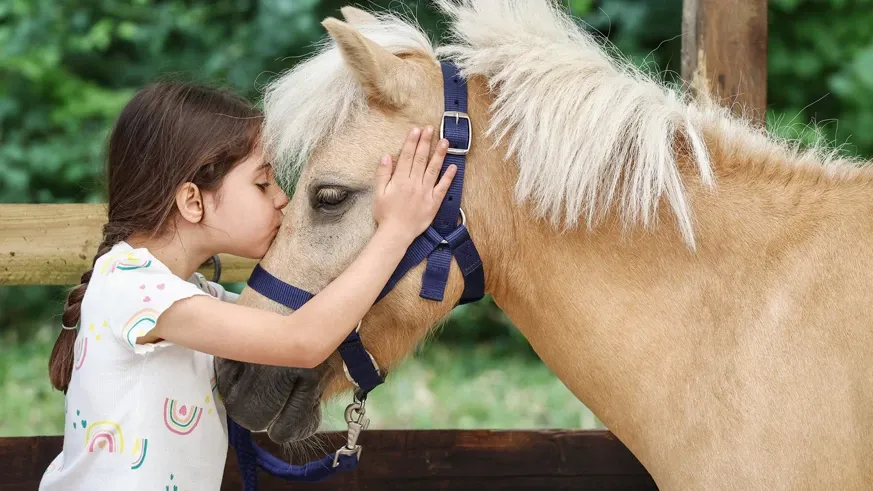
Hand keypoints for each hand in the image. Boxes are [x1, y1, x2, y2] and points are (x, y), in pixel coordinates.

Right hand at [373, 126, 456, 242]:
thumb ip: (382, 174)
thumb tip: (386, 156)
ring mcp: (425, 193)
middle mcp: (414, 183)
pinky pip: (443, 187)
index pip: (407, 156)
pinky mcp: (434, 203)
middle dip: (426, 142)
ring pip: (433, 169)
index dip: (412, 142)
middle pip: (421, 159)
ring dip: (439, 154)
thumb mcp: (378, 193)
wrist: (396, 234)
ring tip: (444, 141)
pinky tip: (453, 166)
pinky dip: (449, 177)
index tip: (416, 130)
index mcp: (400, 180)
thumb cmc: (385, 214)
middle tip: (430, 128)